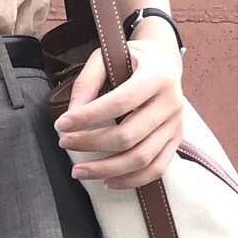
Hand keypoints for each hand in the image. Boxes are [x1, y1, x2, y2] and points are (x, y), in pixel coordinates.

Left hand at [52, 25, 183, 189]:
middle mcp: (171, 102)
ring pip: (141, 158)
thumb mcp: (107, 56)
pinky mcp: (176, 141)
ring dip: (106, 169)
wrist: (164, 62)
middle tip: (65, 144)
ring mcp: (176, 124)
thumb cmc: (131, 59)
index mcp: (156, 76)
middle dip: (91, 143)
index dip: (88, 117)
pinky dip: (130, 181)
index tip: (61, 125)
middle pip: (129, 135)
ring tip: (79, 171)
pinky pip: (156, 169)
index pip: (120, 102)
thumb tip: (71, 114)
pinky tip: (107, 181)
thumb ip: (87, 81)